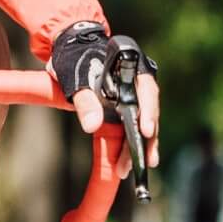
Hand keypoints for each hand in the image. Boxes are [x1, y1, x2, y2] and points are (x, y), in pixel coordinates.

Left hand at [48, 22, 160, 174]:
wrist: (73, 53)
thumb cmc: (76, 61)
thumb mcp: (77, 79)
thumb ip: (85, 101)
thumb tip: (92, 126)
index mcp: (132, 68)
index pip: (147, 90)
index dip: (149, 111)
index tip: (146, 130)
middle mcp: (139, 82)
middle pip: (149, 111)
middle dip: (147, 138)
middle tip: (146, 160)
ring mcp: (134, 96)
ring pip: (144, 123)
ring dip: (140, 146)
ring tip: (131, 168)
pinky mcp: (126, 108)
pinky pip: (133, 127)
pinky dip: (131, 144)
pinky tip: (127, 163)